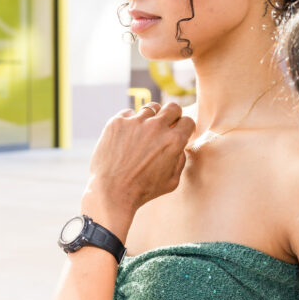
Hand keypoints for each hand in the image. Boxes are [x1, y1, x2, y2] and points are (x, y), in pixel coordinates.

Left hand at [81, 102, 194, 236]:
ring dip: (151, 119)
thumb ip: (180, 159)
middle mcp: (156, 127)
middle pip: (172, 107)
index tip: (179, 132)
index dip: (185, 128)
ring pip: (151, 109)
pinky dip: (130, 124)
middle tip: (166, 126)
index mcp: (174, 141)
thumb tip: (180, 145)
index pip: (188, 121)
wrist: (111, 192)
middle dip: (172, 116)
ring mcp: (135, 122)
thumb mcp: (172, 181)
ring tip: (143, 134)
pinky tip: (127, 138)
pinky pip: (129, 114)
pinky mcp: (117, 122)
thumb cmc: (143, 190)